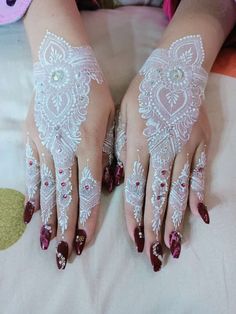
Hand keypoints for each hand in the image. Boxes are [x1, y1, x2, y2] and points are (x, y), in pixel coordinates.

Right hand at [23, 31, 114, 269]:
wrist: (62, 65)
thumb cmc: (93, 90)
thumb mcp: (111, 117)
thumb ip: (109, 150)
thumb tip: (108, 183)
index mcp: (89, 141)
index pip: (90, 187)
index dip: (88, 215)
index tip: (85, 239)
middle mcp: (64, 147)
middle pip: (66, 194)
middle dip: (66, 225)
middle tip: (64, 252)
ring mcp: (44, 143)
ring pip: (47, 187)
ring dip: (48, 216)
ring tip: (47, 240)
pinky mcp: (31, 139)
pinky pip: (31, 172)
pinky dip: (32, 194)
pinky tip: (30, 214)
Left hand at [115, 35, 210, 271]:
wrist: (177, 69)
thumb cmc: (144, 91)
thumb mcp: (122, 114)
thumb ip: (119, 148)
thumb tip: (116, 181)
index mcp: (139, 142)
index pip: (134, 187)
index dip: (134, 215)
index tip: (135, 239)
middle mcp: (163, 149)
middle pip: (157, 195)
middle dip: (154, 227)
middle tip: (154, 255)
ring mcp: (185, 148)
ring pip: (178, 191)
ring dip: (175, 220)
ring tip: (172, 246)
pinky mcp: (201, 144)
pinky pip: (199, 174)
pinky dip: (198, 196)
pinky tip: (198, 217)